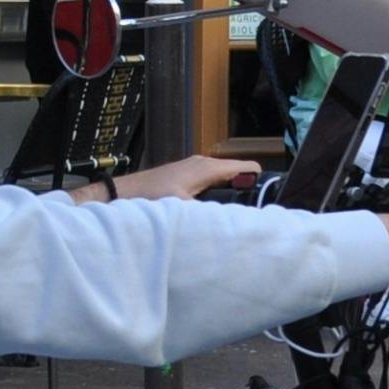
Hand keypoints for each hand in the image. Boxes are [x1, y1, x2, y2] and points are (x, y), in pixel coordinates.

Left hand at [80, 152, 262, 203]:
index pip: (248, 166)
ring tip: (238, 218)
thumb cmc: (147, 198)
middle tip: (254, 217)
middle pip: (238, 175)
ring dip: (232, 196)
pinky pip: (212, 186)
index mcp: (207, 167)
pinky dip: (218, 197)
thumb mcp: (181, 208)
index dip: (261, 182)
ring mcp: (193, 170)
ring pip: (225, 181)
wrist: (119, 196)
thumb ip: (208, 213)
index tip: (269, 201)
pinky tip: (215, 215)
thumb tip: (231, 223)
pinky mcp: (185, 179)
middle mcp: (203, 164)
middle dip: (248, 192)